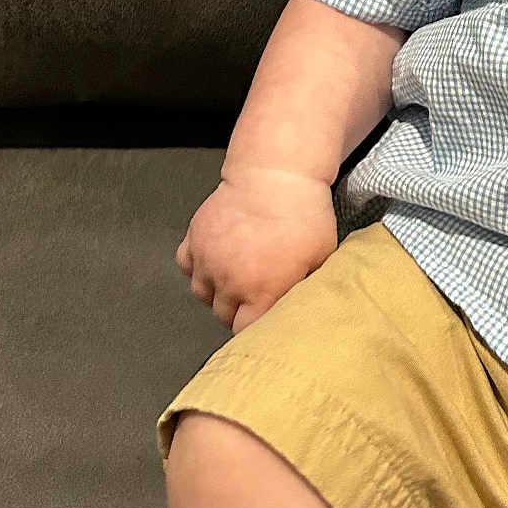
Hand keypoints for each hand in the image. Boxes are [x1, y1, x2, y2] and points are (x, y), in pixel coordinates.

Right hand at [175, 170, 337, 333]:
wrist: (275, 175)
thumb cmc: (304, 214)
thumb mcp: (321, 258)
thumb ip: (306, 288)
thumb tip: (304, 307)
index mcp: (261, 293)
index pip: (246, 331)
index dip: (256, 329)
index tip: (264, 321)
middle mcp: (229, 282)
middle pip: (223, 315)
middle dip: (238, 310)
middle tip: (254, 296)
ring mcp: (207, 261)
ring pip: (202, 293)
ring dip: (217, 291)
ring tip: (236, 277)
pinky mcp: (194, 239)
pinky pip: (187, 266)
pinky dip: (197, 266)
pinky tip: (216, 259)